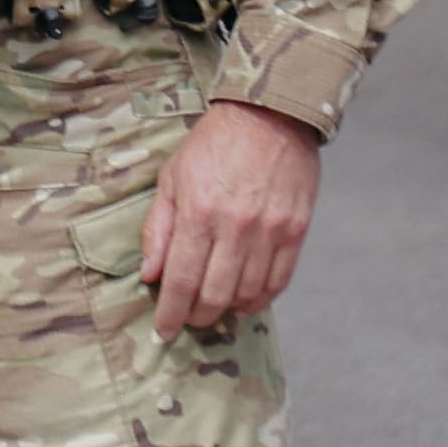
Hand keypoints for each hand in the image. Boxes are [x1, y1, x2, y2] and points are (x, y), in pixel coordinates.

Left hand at [141, 96, 323, 333]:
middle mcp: (237, 226)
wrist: (270, 115)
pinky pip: (280, 280)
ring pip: (249, 293)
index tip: (163, 331)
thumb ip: (159, 229)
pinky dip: (261, 299)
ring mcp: (272, 230)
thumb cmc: (213, 145)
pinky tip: (246, 301)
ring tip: (214, 308)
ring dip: (228, 309)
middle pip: (215, 294)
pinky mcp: (297, 229)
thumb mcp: (172, 178)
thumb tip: (150, 274)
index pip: (182, 281)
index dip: (171, 313)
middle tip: (188, 320)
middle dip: (197, 316)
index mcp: (199, 213)